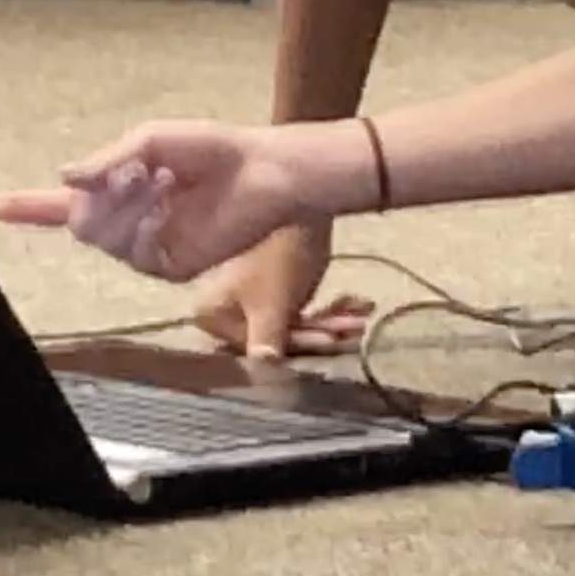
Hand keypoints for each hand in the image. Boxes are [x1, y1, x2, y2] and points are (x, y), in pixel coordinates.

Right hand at [0, 120, 311, 281]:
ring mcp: (146, 248)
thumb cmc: (212, 149)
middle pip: (78, 223)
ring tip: (163, 179)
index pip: (58, 204)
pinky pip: (135, 253)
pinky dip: (145, 224)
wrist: (261, 172)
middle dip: (102, 194)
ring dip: (127, 204)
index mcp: (118, 190)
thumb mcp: (153, 140)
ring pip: (103, 238)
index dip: (22, 207)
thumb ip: (106, 159)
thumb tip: (64, 177)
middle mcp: (127, 223)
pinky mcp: (171, 266)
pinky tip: (170, 205)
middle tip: (139, 169)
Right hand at [192, 223, 374, 359]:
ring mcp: (251, 300)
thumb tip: (263, 375)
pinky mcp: (275, 291)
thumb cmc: (280, 253)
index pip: (258, 348)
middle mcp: (225, 311)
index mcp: (211, 315)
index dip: (298, 345)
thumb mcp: (272, 305)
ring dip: (333, 320)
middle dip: (324, 330)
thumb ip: (267, 343)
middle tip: (358, 327)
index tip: (333, 339)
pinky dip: (330, 309)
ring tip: (363, 311)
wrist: (302, 200)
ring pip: (296, 324)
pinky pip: (302, 311)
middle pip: (280, 336)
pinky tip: (356, 302)